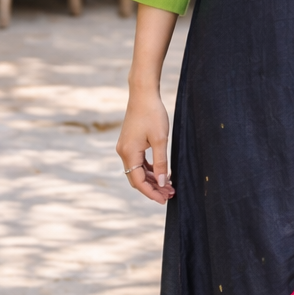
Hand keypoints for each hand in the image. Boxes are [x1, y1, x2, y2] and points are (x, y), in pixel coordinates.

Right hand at [116, 86, 173, 203]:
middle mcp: (123, 152)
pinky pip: (139, 162)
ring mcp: (125, 148)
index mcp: (129, 153)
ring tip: (169, 186)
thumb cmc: (153, 114)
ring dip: (153, 180)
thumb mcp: (161, 140)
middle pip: (137, 179)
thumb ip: (161, 163)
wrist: (143, 94)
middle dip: (153, 188)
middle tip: (170, 195)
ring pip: (138, 171)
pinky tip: (162, 173)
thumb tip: (163, 183)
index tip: (164, 200)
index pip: (138, 182)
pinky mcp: (130, 143)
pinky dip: (150, 170)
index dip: (151, 193)